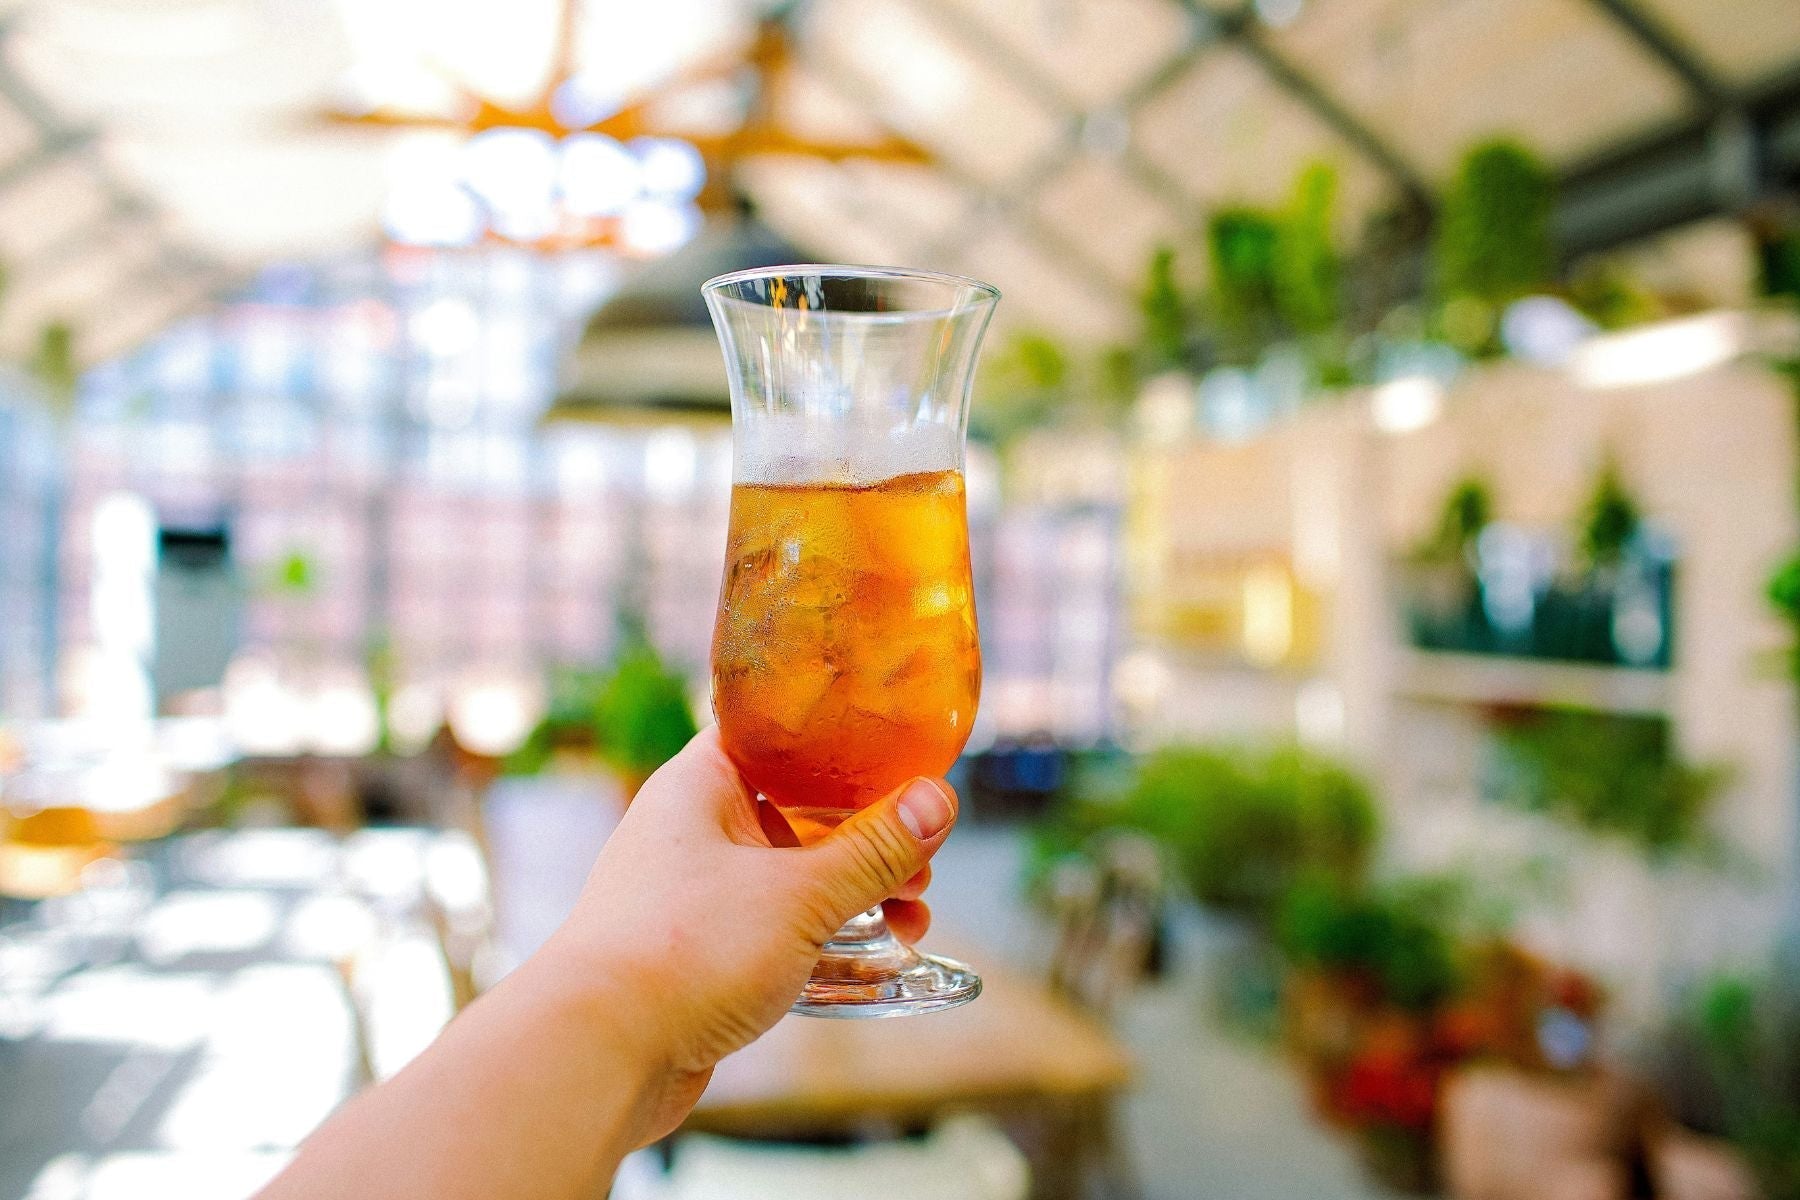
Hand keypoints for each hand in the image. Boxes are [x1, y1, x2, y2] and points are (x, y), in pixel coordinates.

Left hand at [541, 726, 959, 1145]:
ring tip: (912, 919)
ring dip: (855, 894)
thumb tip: (937, 799)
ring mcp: (694, 893)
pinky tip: (876, 961)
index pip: (776, 732)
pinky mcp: (700, 952)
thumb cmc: (680, 953)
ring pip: (792, 876)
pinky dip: (824, 939)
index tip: (903, 754)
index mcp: (701, 783)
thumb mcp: (799, 895)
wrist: (595, 1054)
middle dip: (868, 836)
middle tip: (923, 861)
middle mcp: (694, 829)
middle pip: (798, 810)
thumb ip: (874, 849)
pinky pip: (776, 930)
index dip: (840, 740)